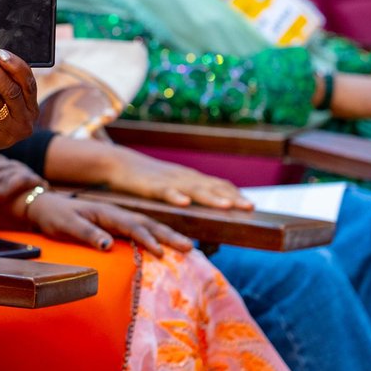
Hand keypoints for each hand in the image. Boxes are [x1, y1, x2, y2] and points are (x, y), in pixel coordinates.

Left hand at [24, 192, 193, 256]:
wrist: (45, 206)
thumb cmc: (55, 216)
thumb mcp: (66, 224)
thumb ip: (86, 233)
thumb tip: (107, 245)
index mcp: (106, 212)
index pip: (131, 226)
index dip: (146, 239)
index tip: (161, 253)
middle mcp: (115, 213)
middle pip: (146, 223)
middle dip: (168, 235)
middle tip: (188, 248)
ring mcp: (117, 218)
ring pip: (147, 225)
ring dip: (166, 235)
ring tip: (186, 247)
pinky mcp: (116, 225)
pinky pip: (140, 230)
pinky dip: (156, 237)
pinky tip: (166, 247)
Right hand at [101, 145, 253, 209]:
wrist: (118, 163)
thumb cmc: (146, 178)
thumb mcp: (172, 184)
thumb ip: (189, 193)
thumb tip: (207, 207)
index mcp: (190, 178)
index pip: (218, 185)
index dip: (235, 194)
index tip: (253, 206)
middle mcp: (183, 177)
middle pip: (212, 187)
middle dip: (232, 197)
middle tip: (251, 207)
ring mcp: (168, 180)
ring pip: (193, 189)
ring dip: (211, 197)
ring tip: (227, 206)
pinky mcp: (150, 185)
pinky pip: (164, 191)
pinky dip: (175, 195)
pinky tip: (184, 202)